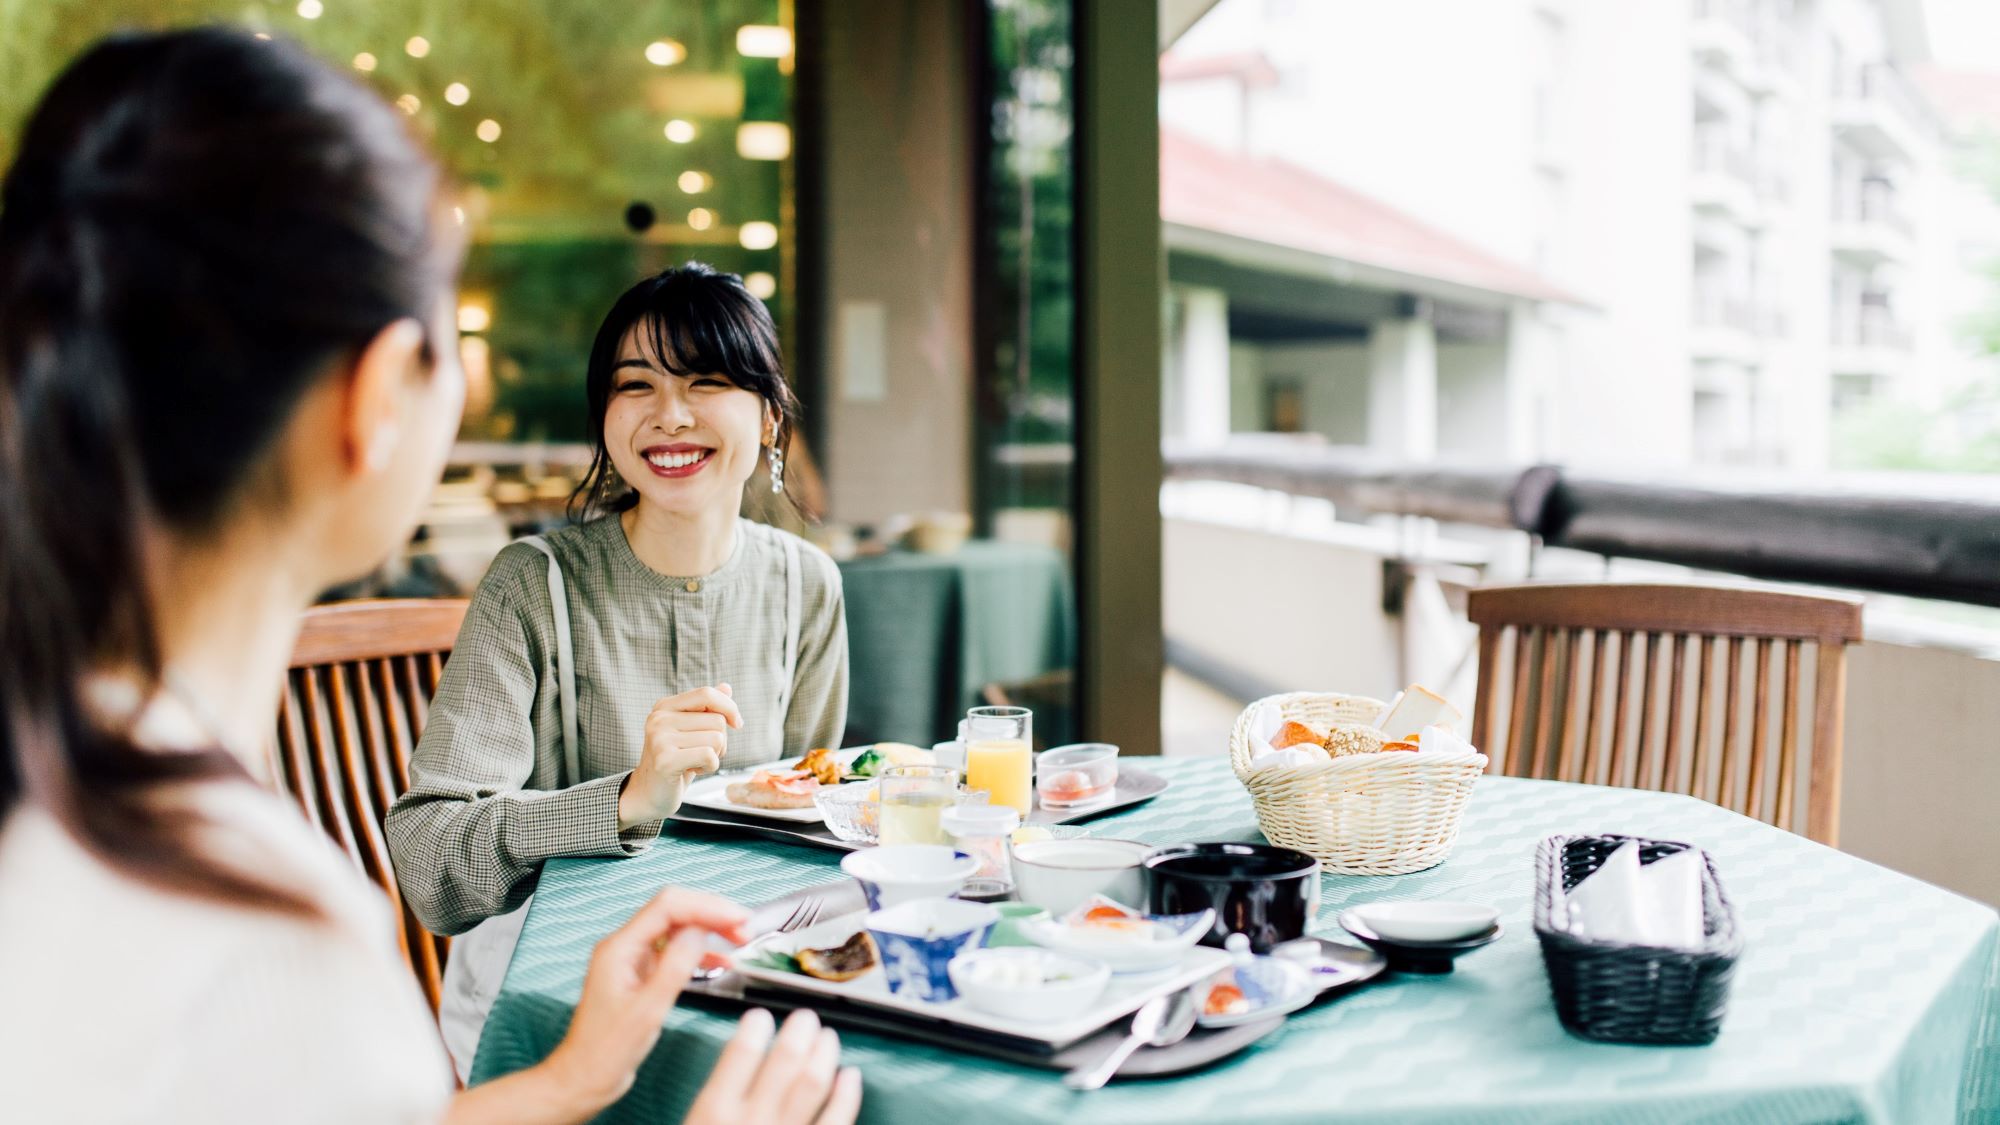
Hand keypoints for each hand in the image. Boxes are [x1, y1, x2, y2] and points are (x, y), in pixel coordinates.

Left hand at [540, 887, 750, 1112]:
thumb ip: (675, 967)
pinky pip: (675, 951)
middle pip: (674, 911)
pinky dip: (701, 952)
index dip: (707, 907)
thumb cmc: (606, 1051)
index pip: (668, 907)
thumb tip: (700, 932)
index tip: (737, 918)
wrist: (585, 1077)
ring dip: (709, 930)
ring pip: (677, 929)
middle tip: (743, 927)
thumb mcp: (648, 1010)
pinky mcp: (642, 975)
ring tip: (739, 938)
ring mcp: (633, 960)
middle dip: (711, 913)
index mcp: (620, 948)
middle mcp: (625, 947)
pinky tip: (722, 962)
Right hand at [620, 684, 742, 826]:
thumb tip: (727, 687)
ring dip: (714, 756)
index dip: (729, 707)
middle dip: (720, 741)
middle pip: (717, 720)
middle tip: (700, 753)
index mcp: (664, 706)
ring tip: (693, 762)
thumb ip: (706, 708)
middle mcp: (659, 718)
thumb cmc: (674, 760)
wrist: (648, 793)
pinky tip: (691, 771)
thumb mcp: (690, 730)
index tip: (737, 724)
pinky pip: (709, 756)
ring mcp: (660, 739)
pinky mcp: (665, 760)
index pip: (706, 693)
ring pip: (717, 739)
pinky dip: (709, 767)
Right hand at [683, 1009, 860, 1124]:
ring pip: (814, 1082)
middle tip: (805, 1017)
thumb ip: (709, 1104)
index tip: (760, 1016)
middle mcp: (753, 1120)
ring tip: (826, 1037)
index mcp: (714, 1111)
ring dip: (824, 1053)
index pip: (741, 1051)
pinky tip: (850, 1076)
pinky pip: (837, 1118)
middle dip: (799, 1030)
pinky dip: (848, 1094)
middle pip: (786, 1058)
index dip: (755, 1025)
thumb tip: (726, 1071)